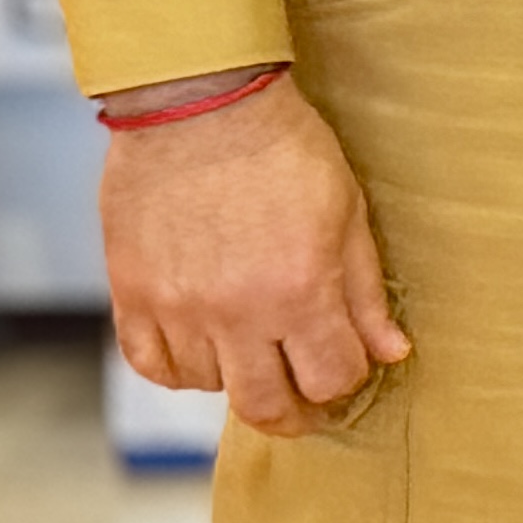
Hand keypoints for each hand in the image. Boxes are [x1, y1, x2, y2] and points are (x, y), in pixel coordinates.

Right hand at [98, 69, 412, 433]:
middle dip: (295, 415)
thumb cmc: (283, 149)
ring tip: (257, 345)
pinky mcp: (132, 298)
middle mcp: (236, 312)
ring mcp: (178, 310)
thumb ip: (365, 292)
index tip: (349, 371)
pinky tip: (205, 345)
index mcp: (300, 290)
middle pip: (267, 406)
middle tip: (305, 404)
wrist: (202, 107)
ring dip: (239, 376)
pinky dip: (181, 368)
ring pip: (211, 387)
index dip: (347, 381)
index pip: (331, 377)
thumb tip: (390, 352)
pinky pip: (153, 367)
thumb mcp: (347, 211)